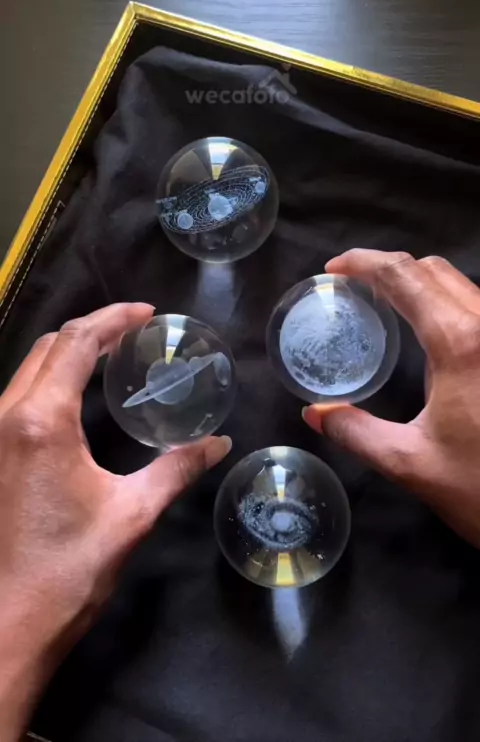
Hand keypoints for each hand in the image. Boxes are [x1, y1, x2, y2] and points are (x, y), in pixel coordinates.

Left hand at [0, 303, 230, 740]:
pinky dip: (50, 378)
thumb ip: (176, 468)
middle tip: (135, 331)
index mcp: (41, 420)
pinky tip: (77, 396)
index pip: (77, 342)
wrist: (7, 624)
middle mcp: (6, 415)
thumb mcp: (132, 514)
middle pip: (49, 346)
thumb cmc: (69, 568)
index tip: (148, 313)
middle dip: (92, 328)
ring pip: (28, 368)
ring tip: (112, 355)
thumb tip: (218, 443)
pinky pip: (19, 395)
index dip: (114, 318)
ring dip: (68, 351)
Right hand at [303, 249, 479, 549]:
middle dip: (388, 268)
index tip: (333, 270)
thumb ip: (356, 433)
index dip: (364, 262)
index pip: (404, 276)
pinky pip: (476, 308)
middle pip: (433, 270)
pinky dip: (443, 303)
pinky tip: (426, 332)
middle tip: (352, 288)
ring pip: (460, 285)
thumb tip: (315, 414)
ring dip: (418, 284)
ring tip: (383, 304)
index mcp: (461, 342)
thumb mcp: (411, 463)